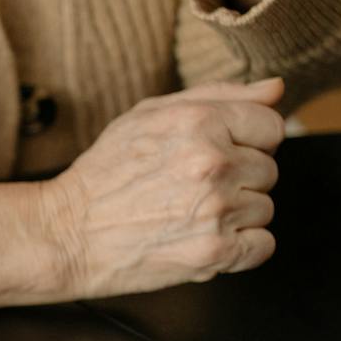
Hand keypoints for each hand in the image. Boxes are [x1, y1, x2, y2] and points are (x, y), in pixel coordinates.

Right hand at [39, 78, 283, 299]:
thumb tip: (277, 89)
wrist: (64, 234)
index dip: (246, 143)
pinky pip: (262, 246)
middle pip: (269, 171)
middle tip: (189, 190)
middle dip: (237, 181)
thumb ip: (218, 96)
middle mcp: (212, 163)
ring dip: (234, 216)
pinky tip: (202, 240)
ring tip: (188, 216)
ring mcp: (216, 210)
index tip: (214, 157)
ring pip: (264, 209)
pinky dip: (239, 249)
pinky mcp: (214, 251)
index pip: (271, 127)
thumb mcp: (150, 116)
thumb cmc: (104, 175)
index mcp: (200, 122)